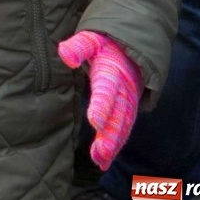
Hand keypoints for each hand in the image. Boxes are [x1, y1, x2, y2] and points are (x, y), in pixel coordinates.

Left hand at [59, 31, 142, 170]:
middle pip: (118, 113)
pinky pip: (124, 128)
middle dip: (110, 134)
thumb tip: (64, 53)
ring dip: (113, 143)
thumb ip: (79, 46)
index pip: (106, 89)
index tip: (95, 122)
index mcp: (112, 71)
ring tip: (100, 160)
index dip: (102, 105)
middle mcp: (123, 89)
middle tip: (99, 152)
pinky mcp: (129, 108)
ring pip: (123, 125)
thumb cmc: (106, 42)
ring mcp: (129, 100)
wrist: (134, 45)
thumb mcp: (92, 39)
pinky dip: (116, 144)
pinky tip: (103, 160)